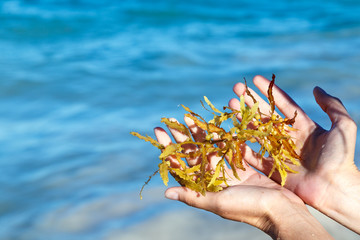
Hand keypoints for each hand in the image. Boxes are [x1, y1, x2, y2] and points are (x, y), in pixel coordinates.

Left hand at [154, 117, 331, 238]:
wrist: (282, 211)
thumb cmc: (249, 208)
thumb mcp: (218, 203)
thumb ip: (193, 196)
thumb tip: (165, 193)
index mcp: (206, 188)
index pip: (182, 165)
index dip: (169, 149)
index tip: (160, 130)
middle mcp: (215, 180)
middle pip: (194, 154)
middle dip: (183, 137)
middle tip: (172, 119)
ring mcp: (230, 173)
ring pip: (211, 149)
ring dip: (200, 134)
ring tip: (191, 117)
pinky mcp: (245, 168)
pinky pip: (231, 149)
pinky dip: (224, 138)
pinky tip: (216, 125)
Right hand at [230, 75, 359, 232]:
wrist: (334, 188)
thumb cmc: (340, 158)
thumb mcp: (343, 126)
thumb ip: (332, 105)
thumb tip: (316, 88)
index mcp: (302, 126)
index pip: (282, 103)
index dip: (269, 91)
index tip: (255, 79)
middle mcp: (288, 137)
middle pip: (265, 115)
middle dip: (250, 102)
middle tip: (236, 89)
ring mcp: (278, 152)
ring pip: (256, 132)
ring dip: (243, 119)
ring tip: (231, 107)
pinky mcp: (272, 168)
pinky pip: (253, 156)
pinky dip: (242, 147)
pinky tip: (232, 135)